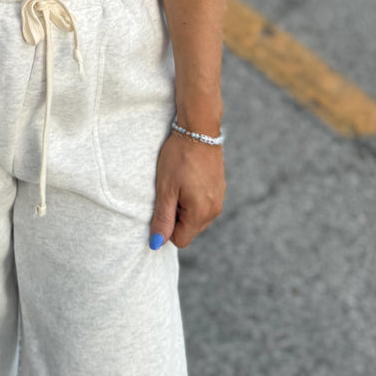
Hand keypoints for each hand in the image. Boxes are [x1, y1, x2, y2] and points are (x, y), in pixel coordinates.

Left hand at [149, 133, 224, 249]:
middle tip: (170, 191)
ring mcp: (219, 199)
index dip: (167, 227)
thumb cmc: (179, 158)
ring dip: (184, 207)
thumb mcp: (165, 189)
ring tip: (179, 183)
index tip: (163, 204)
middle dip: (176, 217)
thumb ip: (162, 219)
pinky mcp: (219, 189)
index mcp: (200, 213)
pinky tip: (187, 178)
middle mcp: (214, 210)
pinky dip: (192, 198)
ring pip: (196, 217)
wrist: (199, 130)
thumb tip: (156, 244)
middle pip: (189, 230)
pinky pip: (203, 205)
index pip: (180, 240)